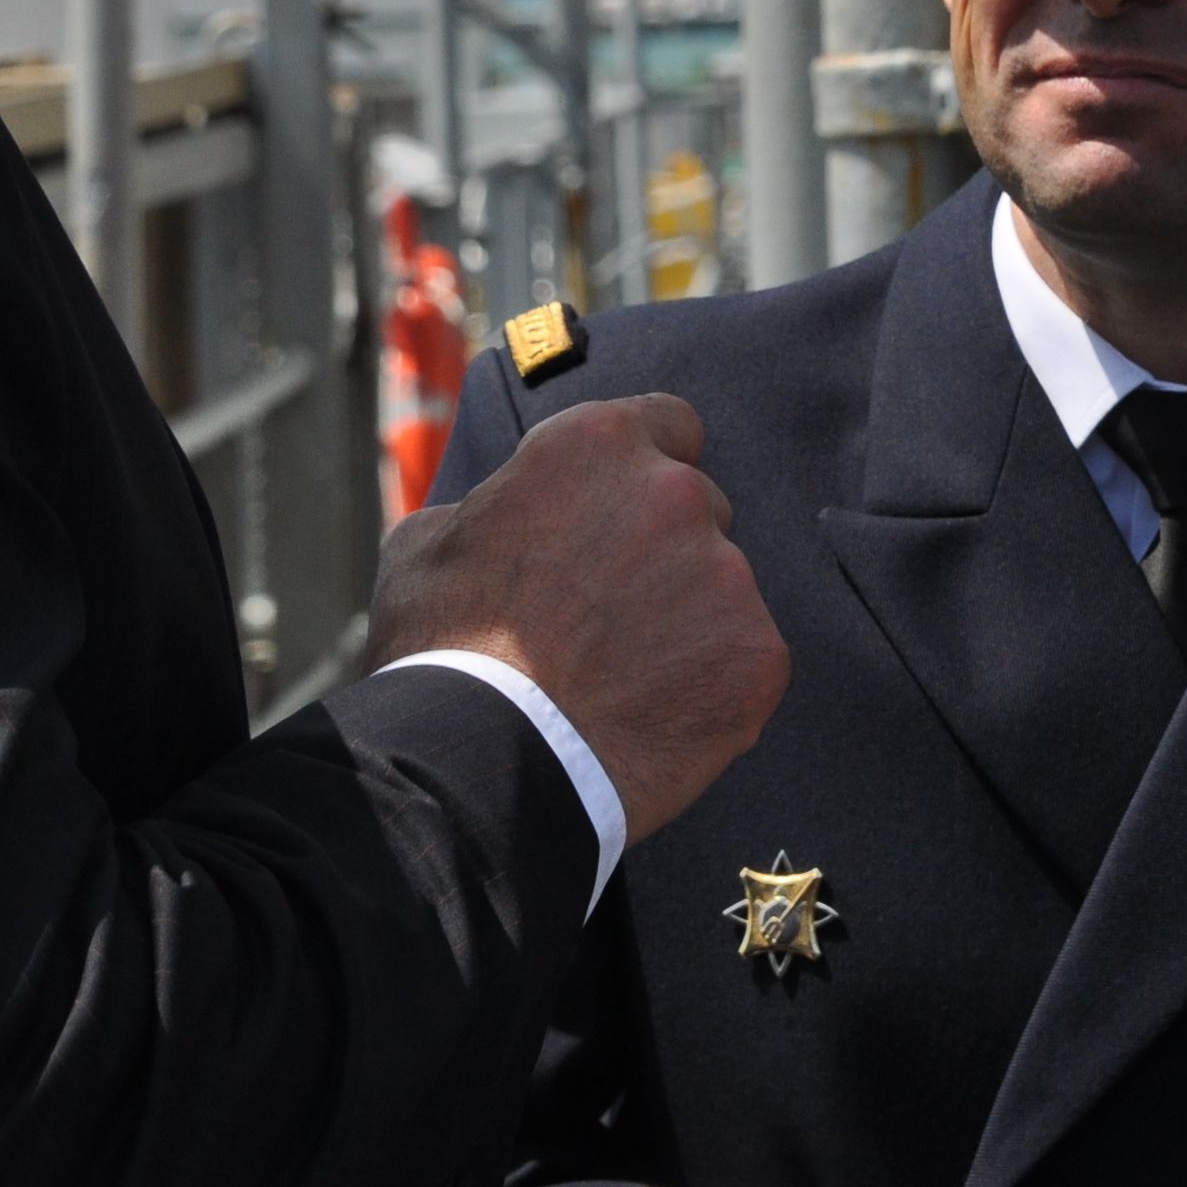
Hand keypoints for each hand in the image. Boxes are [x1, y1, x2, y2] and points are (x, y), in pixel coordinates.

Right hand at [368, 392, 787, 836]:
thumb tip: (501, 509)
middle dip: (666, 550)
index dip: (646, 469)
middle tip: (611, 615)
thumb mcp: (427, 544)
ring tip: (622, 679)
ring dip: (689, 620)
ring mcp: (726, 574)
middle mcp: (675, 492)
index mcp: (596, 445)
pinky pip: (746, 660)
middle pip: (700, 507)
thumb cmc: (442, 651)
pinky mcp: (759, 654)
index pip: (668, 424)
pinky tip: (654, 718)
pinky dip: (712, 687)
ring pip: (724, 588)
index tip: (625, 514)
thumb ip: (492, 505)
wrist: (485, 763)